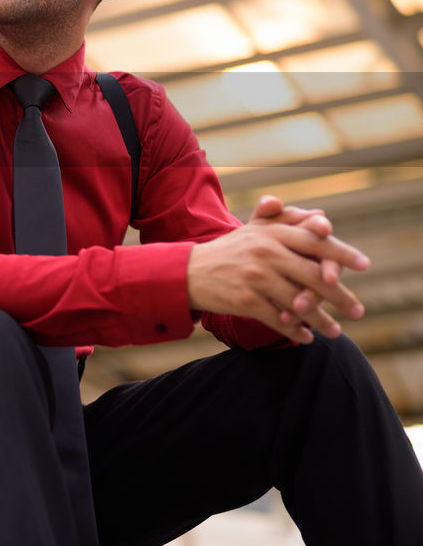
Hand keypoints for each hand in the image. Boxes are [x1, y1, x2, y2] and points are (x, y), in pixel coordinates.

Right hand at [189, 196, 369, 343]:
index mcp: (272, 233)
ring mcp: (255, 277)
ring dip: (320, 321)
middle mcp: (265, 252)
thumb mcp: (254, 230)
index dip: (342, 254)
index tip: (365, 265)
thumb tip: (321, 215)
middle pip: (314, 276)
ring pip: (299, 302)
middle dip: (340, 296)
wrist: (189, 272)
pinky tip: (306, 338)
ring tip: (336, 332)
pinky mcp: (245, 300)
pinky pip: (279, 320)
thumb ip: (285, 221)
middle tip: (358, 311)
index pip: (315, 242)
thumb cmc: (230, 251)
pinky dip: (295, 331)